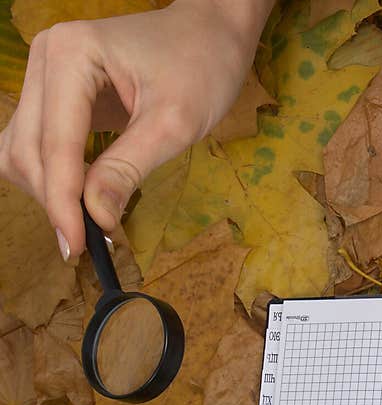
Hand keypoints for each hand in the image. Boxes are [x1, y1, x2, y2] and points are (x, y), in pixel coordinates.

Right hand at [0, 0, 271, 259]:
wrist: (211, 34)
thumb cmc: (202, 67)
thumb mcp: (173, 123)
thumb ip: (128, 168)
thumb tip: (95, 216)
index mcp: (68, 56)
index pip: (54, 143)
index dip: (62, 200)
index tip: (78, 246)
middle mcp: (44, 61)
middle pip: (26, 149)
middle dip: (54, 199)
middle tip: (89, 243)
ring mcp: (46, 77)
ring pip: (22, 150)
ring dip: (49, 191)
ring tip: (88, 222)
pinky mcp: (57, 96)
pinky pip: (39, 145)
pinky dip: (55, 177)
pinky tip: (84, 198)